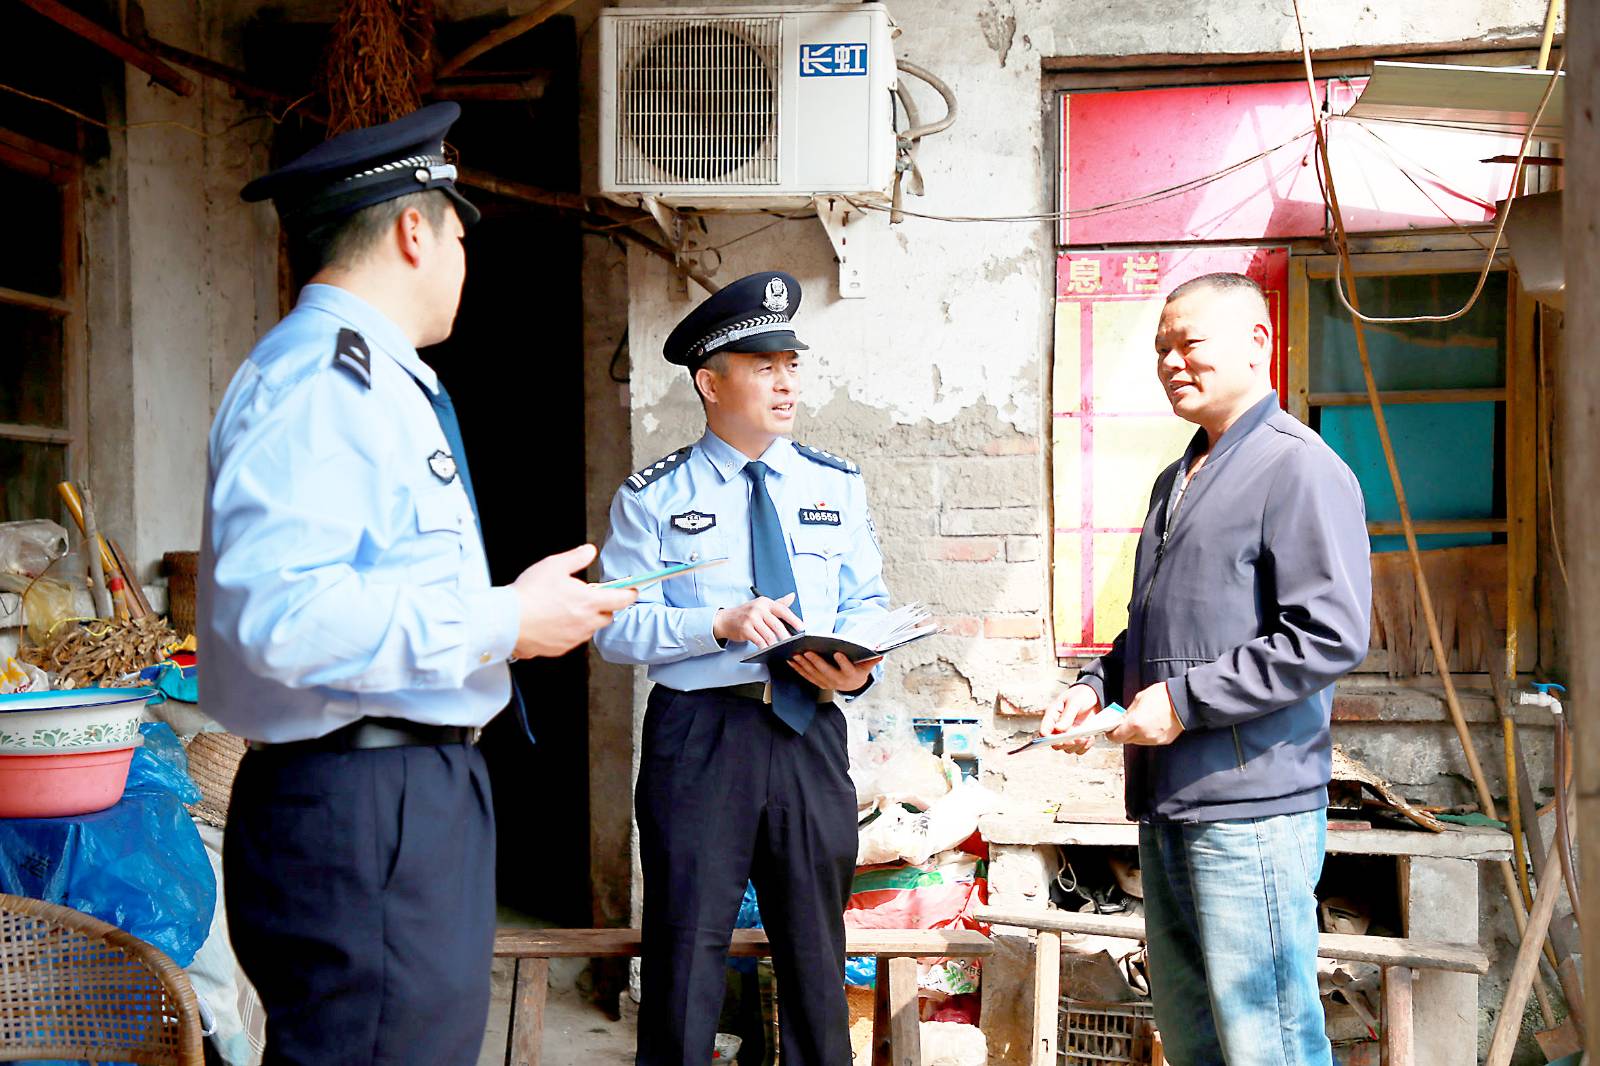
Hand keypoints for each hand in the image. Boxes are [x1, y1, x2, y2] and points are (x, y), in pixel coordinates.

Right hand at [509, 544, 636, 658]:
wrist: (507, 621)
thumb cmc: (529, 594)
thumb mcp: (554, 565)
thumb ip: (576, 557)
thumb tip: (589, 551)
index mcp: (589, 602)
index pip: (621, 600)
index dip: (630, 594)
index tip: (632, 590)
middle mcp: (585, 623)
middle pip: (607, 617)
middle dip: (604, 607)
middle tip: (590, 598)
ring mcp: (573, 638)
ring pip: (590, 629)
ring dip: (586, 619)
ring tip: (567, 608)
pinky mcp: (560, 649)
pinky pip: (573, 639)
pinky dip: (570, 631)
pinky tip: (555, 621)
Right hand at [712, 593, 802, 647]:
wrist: (725, 619)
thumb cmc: (746, 613)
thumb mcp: (762, 605)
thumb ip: (778, 603)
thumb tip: (792, 596)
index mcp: (765, 603)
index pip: (783, 610)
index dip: (793, 619)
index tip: (801, 627)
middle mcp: (758, 609)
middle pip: (777, 624)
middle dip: (786, 636)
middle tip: (791, 642)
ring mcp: (751, 619)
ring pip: (769, 634)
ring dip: (776, 643)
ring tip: (780, 648)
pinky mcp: (745, 629)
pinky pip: (759, 640)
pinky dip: (764, 646)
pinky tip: (767, 649)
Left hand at [790, 651, 881, 692]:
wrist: (852, 685)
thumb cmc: (859, 669)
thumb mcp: (867, 665)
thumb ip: (872, 659)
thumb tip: (881, 653)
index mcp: (850, 676)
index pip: (847, 669)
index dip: (843, 662)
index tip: (838, 653)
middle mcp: (837, 681)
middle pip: (826, 672)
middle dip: (816, 662)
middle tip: (808, 652)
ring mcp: (826, 683)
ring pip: (813, 674)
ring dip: (804, 664)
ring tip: (795, 654)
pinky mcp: (817, 682)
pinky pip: (806, 676)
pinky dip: (798, 668)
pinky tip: (790, 660)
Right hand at [1041, 683, 1101, 753]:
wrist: (1094, 696)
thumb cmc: (1081, 695)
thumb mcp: (1074, 702)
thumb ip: (1067, 716)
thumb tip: (1058, 729)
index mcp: (1052, 716)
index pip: (1044, 731)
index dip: (1047, 738)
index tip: (1057, 740)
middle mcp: (1057, 728)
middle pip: (1055, 745)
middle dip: (1065, 744)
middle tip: (1076, 738)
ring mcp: (1068, 735)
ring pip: (1068, 749)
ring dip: (1077, 746)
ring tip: (1086, 737)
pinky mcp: (1078, 739)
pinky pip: (1079, 750)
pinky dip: (1085, 746)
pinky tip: (1090, 737)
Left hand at [1106, 681, 1184, 745]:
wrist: (1184, 701)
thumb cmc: (1163, 696)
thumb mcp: (1139, 699)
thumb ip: (1128, 712)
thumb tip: (1122, 719)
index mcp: (1135, 724)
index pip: (1116, 737)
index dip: (1111, 734)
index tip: (1109, 731)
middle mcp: (1144, 735)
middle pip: (1126, 740)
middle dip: (1123, 733)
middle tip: (1123, 724)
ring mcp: (1155, 740)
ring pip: (1138, 741)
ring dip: (1134, 734)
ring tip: (1138, 722)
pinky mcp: (1164, 741)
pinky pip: (1149, 740)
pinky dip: (1146, 735)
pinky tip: (1149, 725)